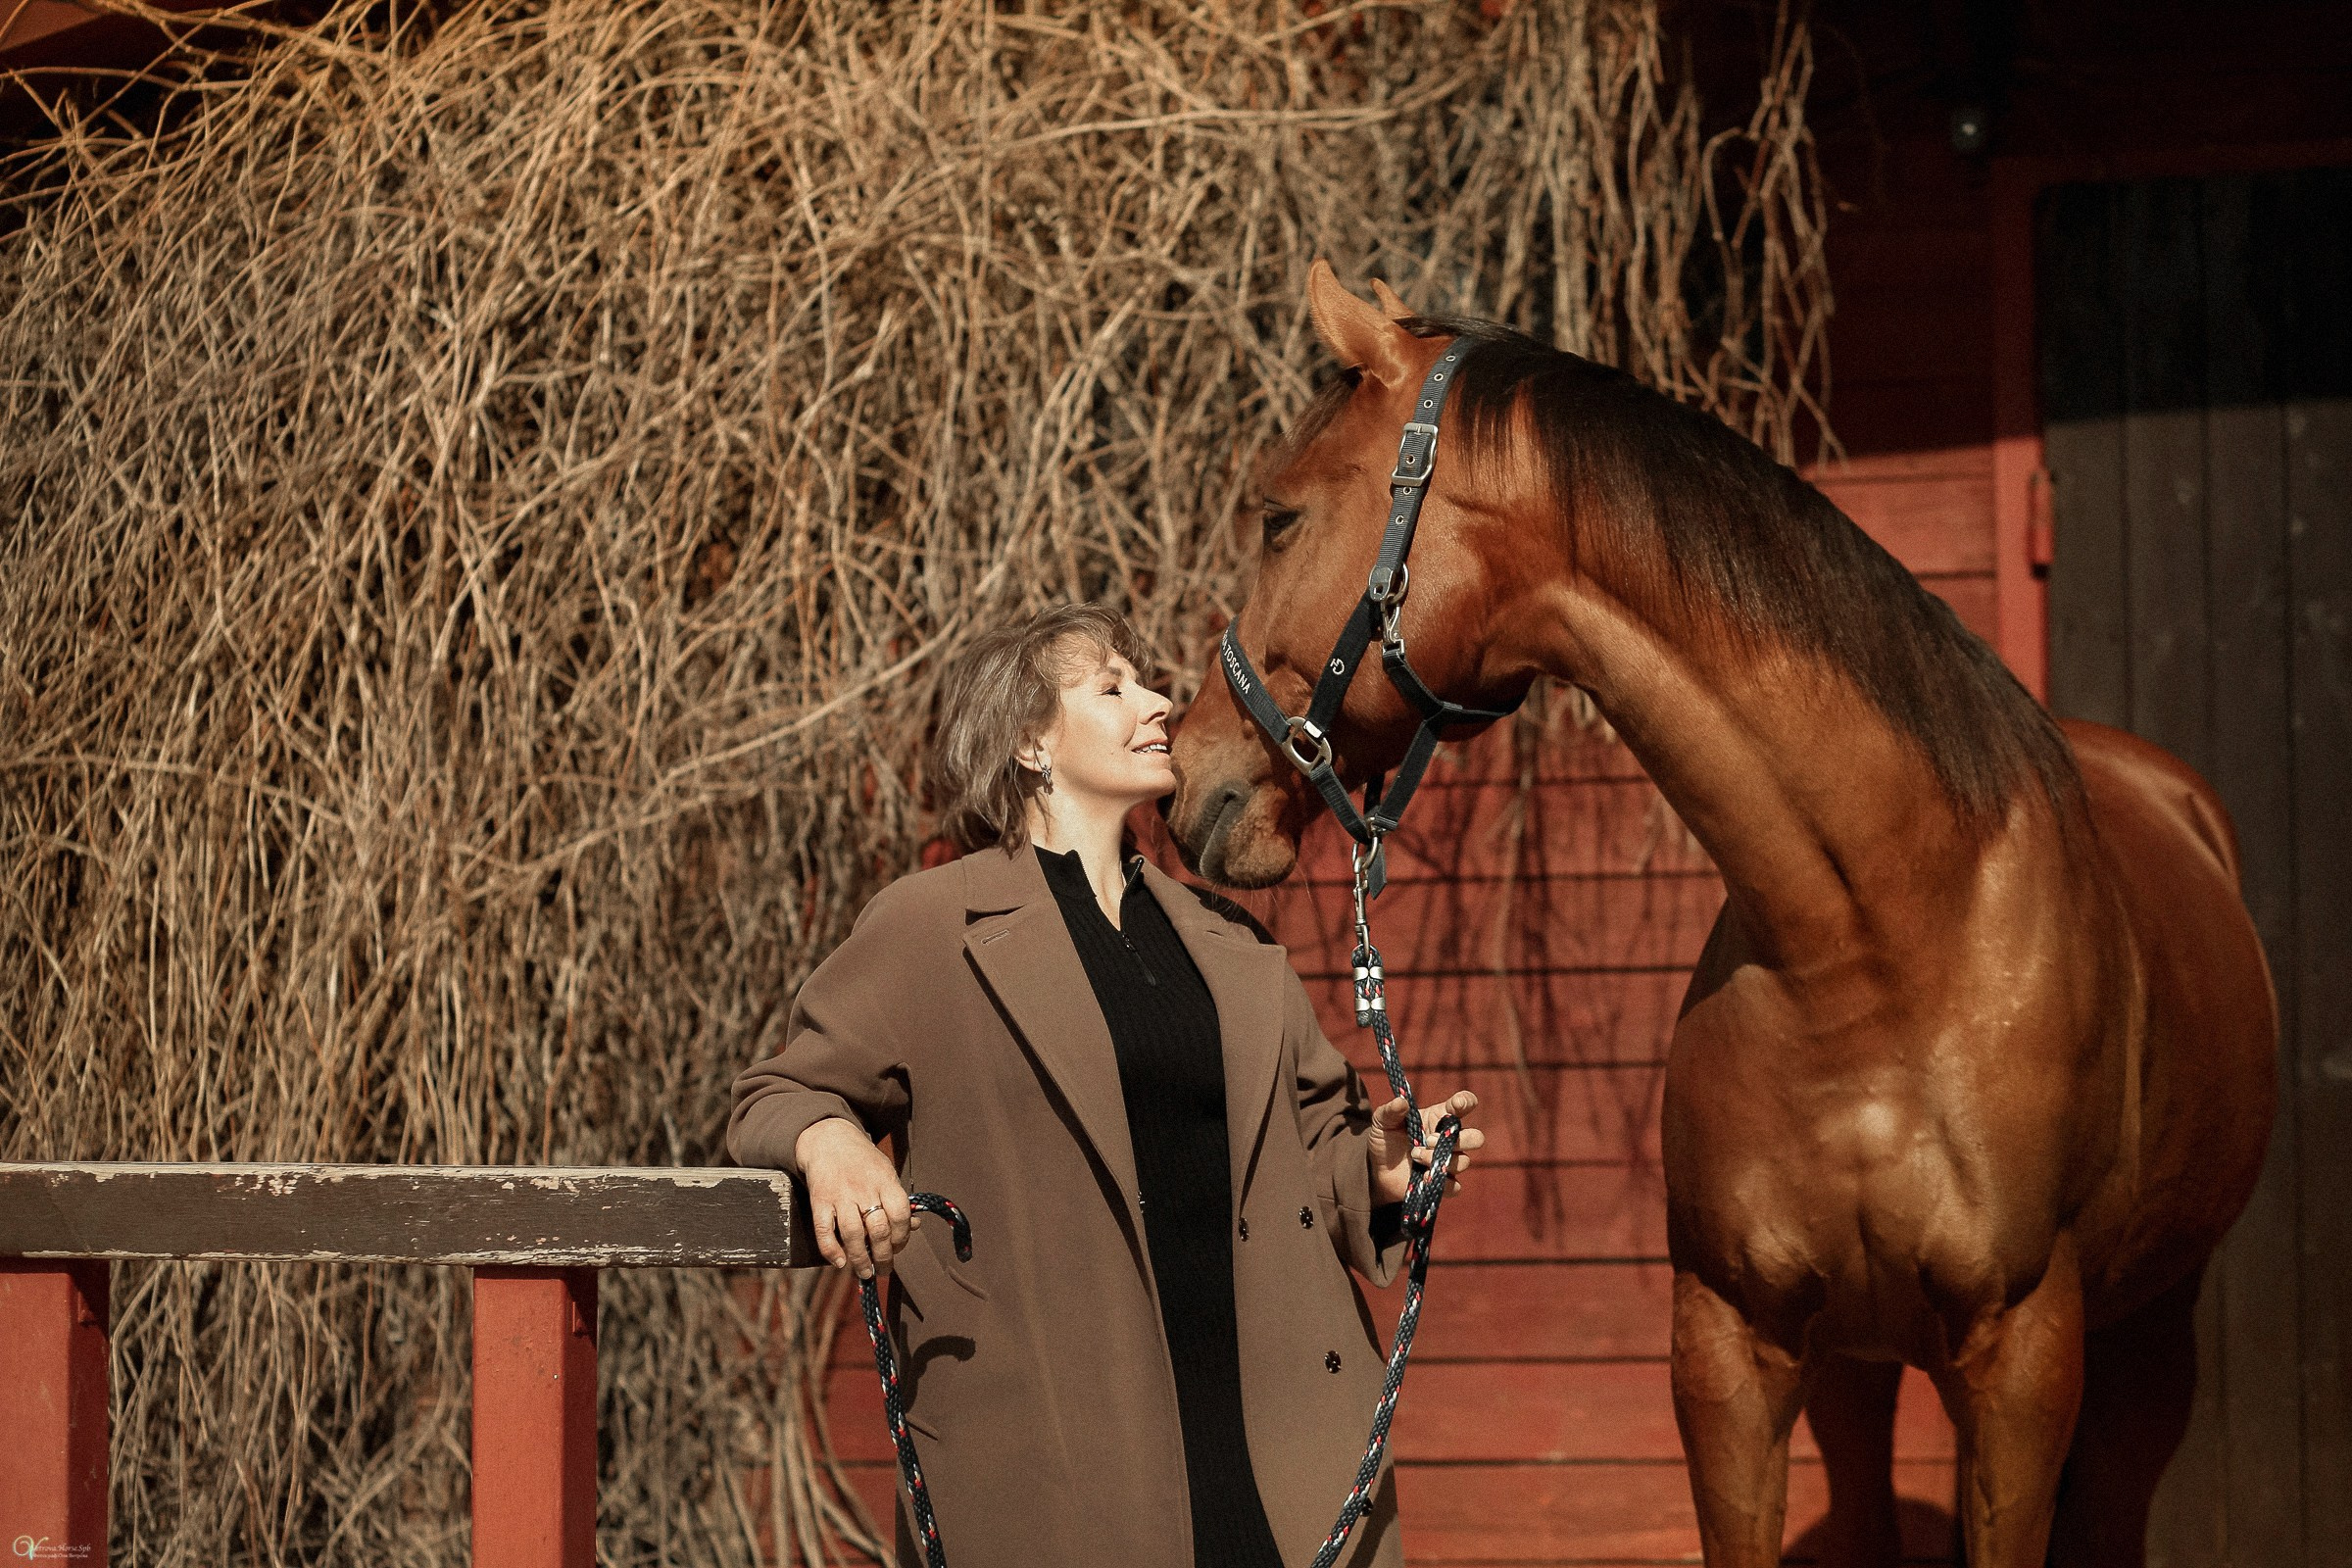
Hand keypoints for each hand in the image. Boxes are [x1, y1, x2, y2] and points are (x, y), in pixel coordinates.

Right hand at [795, 1116, 916, 1279]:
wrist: (829, 1139)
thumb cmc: (863, 1161)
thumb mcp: (886, 1172)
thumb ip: (897, 1199)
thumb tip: (915, 1225)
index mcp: (885, 1181)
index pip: (900, 1214)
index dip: (903, 1236)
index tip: (899, 1248)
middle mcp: (863, 1189)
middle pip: (878, 1229)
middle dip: (884, 1255)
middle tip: (885, 1269)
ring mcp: (840, 1195)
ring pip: (853, 1234)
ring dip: (860, 1259)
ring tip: (865, 1273)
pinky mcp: (819, 1200)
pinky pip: (824, 1230)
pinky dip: (831, 1250)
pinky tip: (839, 1262)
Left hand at [1368, 1090, 1482, 1205]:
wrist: (1377, 1168)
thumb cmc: (1385, 1138)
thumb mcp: (1382, 1121)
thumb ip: (1391, 1110)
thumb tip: (1402, 1102)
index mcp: (1439, 1117)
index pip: (1464, 1105)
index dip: (1466, 1102)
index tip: (1457, 1104)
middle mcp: (1448, 1139)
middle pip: (1476, 1138)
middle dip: (1458, 1139)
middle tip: (1428, 1140)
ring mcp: (1448, 1162)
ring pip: (1464, 1162)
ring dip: (1437, 1159)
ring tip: (1415, 1156)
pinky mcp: (1443, 1184)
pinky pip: (1455, 1186)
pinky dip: (1440, 1182)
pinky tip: (1422, 1176)